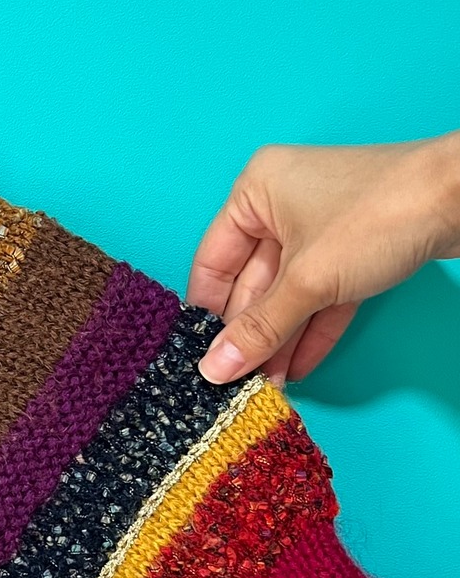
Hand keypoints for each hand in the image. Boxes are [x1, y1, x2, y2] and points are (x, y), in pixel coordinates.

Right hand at [187, 132, 459, 385]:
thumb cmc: (378, 215)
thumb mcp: (307, 280)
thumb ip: (260, 328)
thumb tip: (215, 369)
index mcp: (255, 192)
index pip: (213, 261)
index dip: (207, 312)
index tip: (200, 356)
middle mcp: (282, 206)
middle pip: (253, 282)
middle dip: (251, 333)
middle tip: (237, 381)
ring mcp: (320, 228)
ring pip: (289, 293)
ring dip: (280, 339)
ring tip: (267, 385)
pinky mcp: (355, 250)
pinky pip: (322, 296)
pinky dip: (311, 329)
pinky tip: (298, 368)